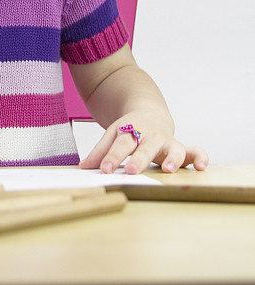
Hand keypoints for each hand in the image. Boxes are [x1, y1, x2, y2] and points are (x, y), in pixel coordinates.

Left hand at [79, 114, 208, 174]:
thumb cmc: (129, 129)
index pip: (120, 144)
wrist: (149, 113)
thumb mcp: (113, 135)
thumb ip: (100, 152)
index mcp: (130, 131)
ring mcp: (168, 142)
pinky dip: (200, 157)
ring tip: (167, 169)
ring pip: (173, 149)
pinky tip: (201, 167)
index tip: (104, 169)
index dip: (112, 157)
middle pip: (145, 147)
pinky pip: (195, 151)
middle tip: (132, 171)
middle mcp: (150, 136)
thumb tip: (83, 167)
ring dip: (171, 159)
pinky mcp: (182, 148)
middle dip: (139, 159)